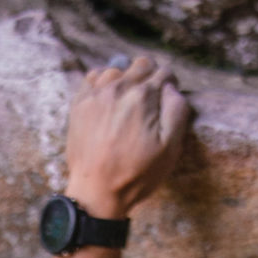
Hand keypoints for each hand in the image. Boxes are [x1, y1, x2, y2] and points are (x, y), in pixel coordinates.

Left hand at [64, 51, 191, 219]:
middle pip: (142, 65)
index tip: (166, 102)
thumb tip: (171, 87)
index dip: (170, 85)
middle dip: (150, 79)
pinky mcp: (79, 103)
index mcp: (143, 97)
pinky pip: (94, 77)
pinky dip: (103, 83)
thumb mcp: (170, 148)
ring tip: (127, 104)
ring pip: (118, 69)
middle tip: (149, 104)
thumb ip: (177, 110)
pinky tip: (108, 100)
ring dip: (126, 80)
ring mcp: (96, 94)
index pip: (164, 72)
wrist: (96, 192)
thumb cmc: (136, 174)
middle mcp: (118, 88)